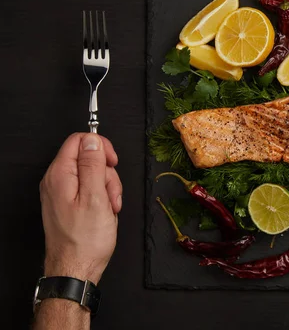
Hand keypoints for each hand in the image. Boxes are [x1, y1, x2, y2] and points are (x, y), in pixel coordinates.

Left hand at [39, 133, 121, 284]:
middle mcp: (56, 181)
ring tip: (109, 209)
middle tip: (110, 195)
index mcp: (59, 175)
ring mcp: (61, 193)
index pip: (79, 140)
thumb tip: (92, 139)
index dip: (100, 147)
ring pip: (92, 174)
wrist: (76, 269)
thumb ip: (93, 164)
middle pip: (88, 158)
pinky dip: (101, 198)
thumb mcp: (96, 197)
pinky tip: (104, 213)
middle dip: (107, 174)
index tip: (113, 162)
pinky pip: (89, 189)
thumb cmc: (85, 240)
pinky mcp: (68, 203)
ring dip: (107, 188)